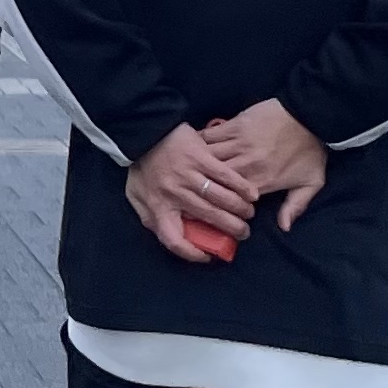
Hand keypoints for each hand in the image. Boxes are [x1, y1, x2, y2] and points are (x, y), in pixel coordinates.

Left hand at [123, 123, 258, 262]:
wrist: (144, 131)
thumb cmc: (142, 167)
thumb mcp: (136, 196)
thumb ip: (148, 217)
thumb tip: (165, 236)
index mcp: (157, 206)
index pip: (173, 239)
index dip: (191, 253)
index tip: (206, 256)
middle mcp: (175, 193)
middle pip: (210, 218)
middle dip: (232, 229)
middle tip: (242, 233)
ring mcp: (190, 174)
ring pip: (223, 198)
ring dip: (241, 210)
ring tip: (248, 214)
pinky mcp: (201, 157)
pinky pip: (227, 176)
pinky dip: (243, 187)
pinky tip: (252, 194)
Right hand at [200, 97, 330, 228]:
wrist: (310, 115)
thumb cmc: (310, 150)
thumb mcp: (312, 182)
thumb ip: (295, 206)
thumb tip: (284, 227)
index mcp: (262, 181)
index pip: (232, 198)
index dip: (219, 203)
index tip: (210, 204)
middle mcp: (247, 165)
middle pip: (214, 179)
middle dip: (202, 184)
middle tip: (192, 187)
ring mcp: (239, 144)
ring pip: (208, 157)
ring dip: (198, 163)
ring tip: (188, 168)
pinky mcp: (235, 125)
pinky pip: (210, 136)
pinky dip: (200, 142)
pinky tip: (194, 147)